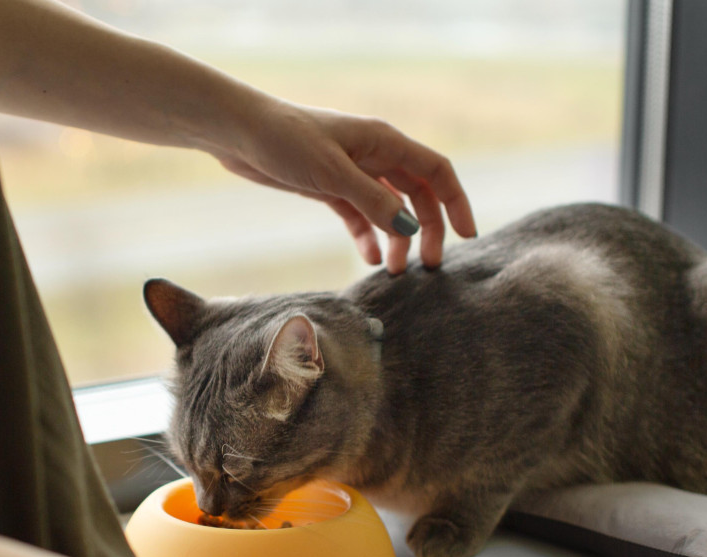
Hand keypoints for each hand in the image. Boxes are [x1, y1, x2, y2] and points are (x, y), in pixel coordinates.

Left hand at [210, 100, 475, 273]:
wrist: (239, 134)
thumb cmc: (285, 141)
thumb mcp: (333, 173)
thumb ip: (374, 201)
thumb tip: (409, 229)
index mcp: (385, 141)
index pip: (436, 171)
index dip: (456, 202)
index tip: (467, 237)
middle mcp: (375, 155)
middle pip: (417, 195)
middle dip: (426, 230)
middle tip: (426, 266)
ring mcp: (352, 172)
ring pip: (389, 209)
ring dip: (395, 238)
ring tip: (392, 271)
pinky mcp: (329, 187)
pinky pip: (359, 215)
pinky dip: (366, 236)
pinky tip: (366, 259)